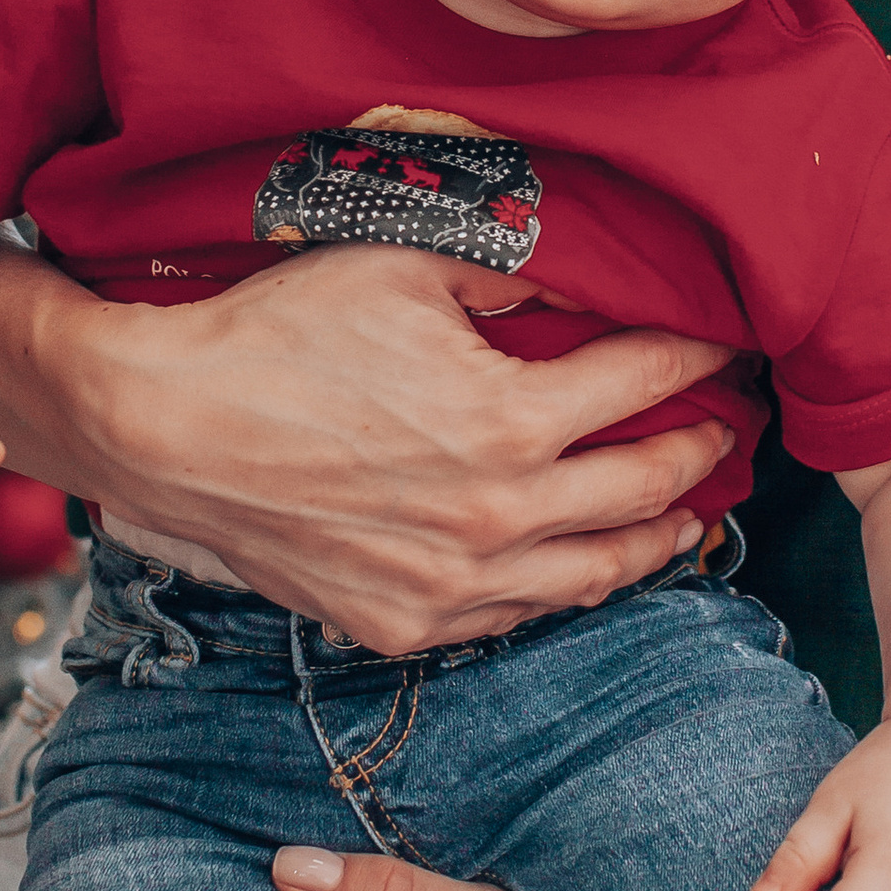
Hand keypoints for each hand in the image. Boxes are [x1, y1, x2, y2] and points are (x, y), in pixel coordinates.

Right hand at [0, 243, 736, 653]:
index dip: (696, 354)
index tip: (725, 339)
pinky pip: (514, 617)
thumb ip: (507, 273)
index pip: (644, 382)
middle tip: (728, 424)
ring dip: (655, 538)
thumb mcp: (401, 268)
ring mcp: (451, 584)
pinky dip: (565, 588)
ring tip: (686, 514)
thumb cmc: (274, 333)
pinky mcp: (402, 622)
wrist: (163, 427)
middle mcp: (498, 517)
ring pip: (594, 574)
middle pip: (643, 488)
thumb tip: (583, 269)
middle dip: (699, 448)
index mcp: (512, 421)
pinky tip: (581, 565)